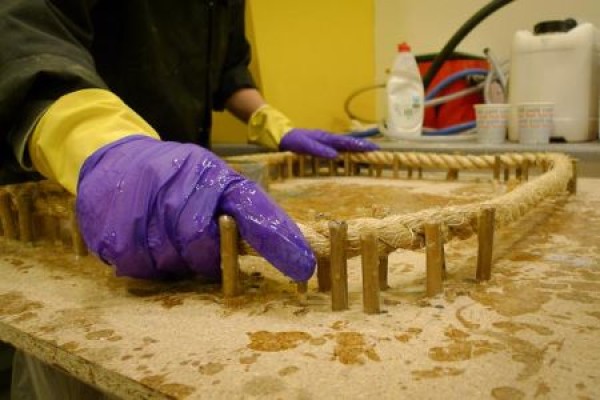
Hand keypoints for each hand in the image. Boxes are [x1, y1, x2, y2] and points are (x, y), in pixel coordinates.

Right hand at [76, 136, 315, 280]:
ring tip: (165, 237)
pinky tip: (144, 242)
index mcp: (214, 174)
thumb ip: (241, 208)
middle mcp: (182, 184)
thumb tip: (282, 246)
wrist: (115, 158)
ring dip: (173, 261)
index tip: (302, 267)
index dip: (279, 240)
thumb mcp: (212, 179)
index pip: (253, 209)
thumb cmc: (175, 177)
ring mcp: (145, 204)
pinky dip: (146, 264)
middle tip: (198, 251)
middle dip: (204, 257)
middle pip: (202, 244)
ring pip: (171, 260)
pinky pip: (139, 267)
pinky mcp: (114, 226)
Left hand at [279, 129, 378, 158]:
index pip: (346, 142)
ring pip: (344, 145)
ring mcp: (325, 142)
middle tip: (377, 151)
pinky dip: (346, 151)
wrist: (281, 136)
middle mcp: (328, 139)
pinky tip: (349, 157)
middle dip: (362, 146)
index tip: (373, 148)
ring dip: (356, 149)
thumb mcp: (304, 145)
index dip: (360, 145)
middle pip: (348, 142)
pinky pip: (337, 148)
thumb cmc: (292, 141)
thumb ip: (319, 150)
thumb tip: (335, 155)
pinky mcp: (321, 146)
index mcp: (326, 138)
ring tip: (368, 153)